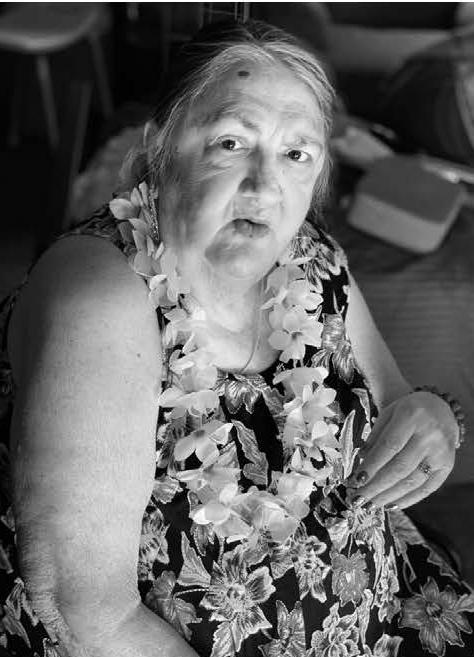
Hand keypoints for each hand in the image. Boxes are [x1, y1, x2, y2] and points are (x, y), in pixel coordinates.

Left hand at [346, 391, 458, 508]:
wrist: (441, 409)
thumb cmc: (408, 411)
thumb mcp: (388, 414)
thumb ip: (375, 437)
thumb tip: (361, 462)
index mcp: (411, 416)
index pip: (389, 446)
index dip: (372, 465)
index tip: (356, 481)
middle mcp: (429, 436)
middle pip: (400, 467)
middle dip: (376, 487)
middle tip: (358, 500)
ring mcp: (441, 453)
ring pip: (412, 481)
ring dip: (388, 496)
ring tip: (370, 505)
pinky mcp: (447, 466)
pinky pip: (427, 488)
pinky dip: (408, 499)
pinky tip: (391, 505)